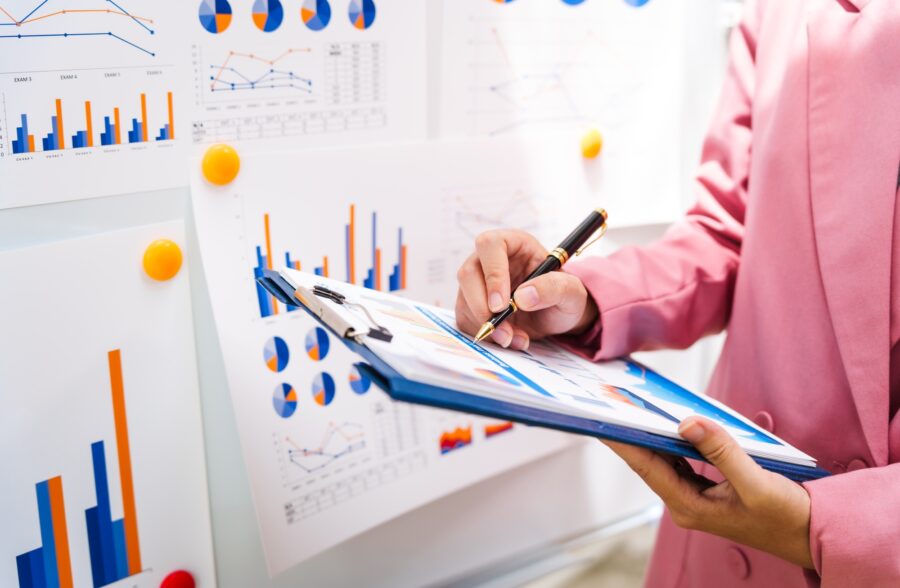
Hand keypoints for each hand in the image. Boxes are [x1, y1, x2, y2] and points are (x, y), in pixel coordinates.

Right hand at [455, 229, 597, 349]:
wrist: (556, 316)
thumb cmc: (564, 296)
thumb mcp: (571, 291)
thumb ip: (553, 288)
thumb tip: (522, 297)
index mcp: (513, 244)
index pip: (490, 245)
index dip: (492, 274)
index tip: (502, 304)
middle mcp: (489, 259)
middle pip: (468, 274)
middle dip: (482, 307)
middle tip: (504, 331)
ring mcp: (477, 282)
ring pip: (464, 300)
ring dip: (487, 325)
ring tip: (517, 338)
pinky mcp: (471, 304)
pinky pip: (466, 319)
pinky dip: (485, 334)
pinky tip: (509, 339)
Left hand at [603, 416, 813, 568]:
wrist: (812, 536)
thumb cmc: (787, 517)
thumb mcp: (757, 481)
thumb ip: (722, 451)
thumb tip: (687, 422)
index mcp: (690, 507)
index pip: (646, 466)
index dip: (623, 441)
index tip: (603, 418)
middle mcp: (685, 504)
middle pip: (649, 461)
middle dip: (632, 432)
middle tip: (614, 402)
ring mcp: (693, 498)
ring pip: (663, 459)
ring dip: (650, 434)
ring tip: (632, 406)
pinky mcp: (705, 491)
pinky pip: (680, 461)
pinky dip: (672, 441)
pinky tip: (668, 422)